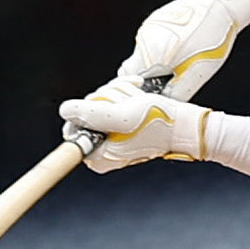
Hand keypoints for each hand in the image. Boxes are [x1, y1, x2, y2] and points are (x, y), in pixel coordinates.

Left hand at [62, 81, 211, 171]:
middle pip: (86, 111)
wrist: (184, 123)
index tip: (106, 107)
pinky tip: (137, 94)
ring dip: (119, 93)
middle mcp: (101, 148)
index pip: (73, 129)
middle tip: (128, 102)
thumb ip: (90, 114)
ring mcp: (110, 135)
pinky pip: (110, 100)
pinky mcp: (119, 123)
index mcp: (98, 155)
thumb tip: (65, 110)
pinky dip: (123, 93)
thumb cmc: (158, 123)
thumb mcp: (122, 116)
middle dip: (108, 98)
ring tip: (136, 99)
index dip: (86, 111)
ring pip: (99, 101)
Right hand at [122, 0, 249, 103]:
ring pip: (143, 55)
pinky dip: (160, 52)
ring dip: (155, 65)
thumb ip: (177, 92)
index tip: (152, 97)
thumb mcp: (198, 73)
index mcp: (152, 52)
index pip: (129, 80)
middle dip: (146, 80)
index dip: (139, 92)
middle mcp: (145, 38)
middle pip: (133, 69)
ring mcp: (149, 27)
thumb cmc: (214, 37)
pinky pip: (151, 43)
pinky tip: (180, 51)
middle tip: (167, 85)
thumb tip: (166, 104)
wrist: (223, 4)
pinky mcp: (156, 21)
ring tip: (179, 65)